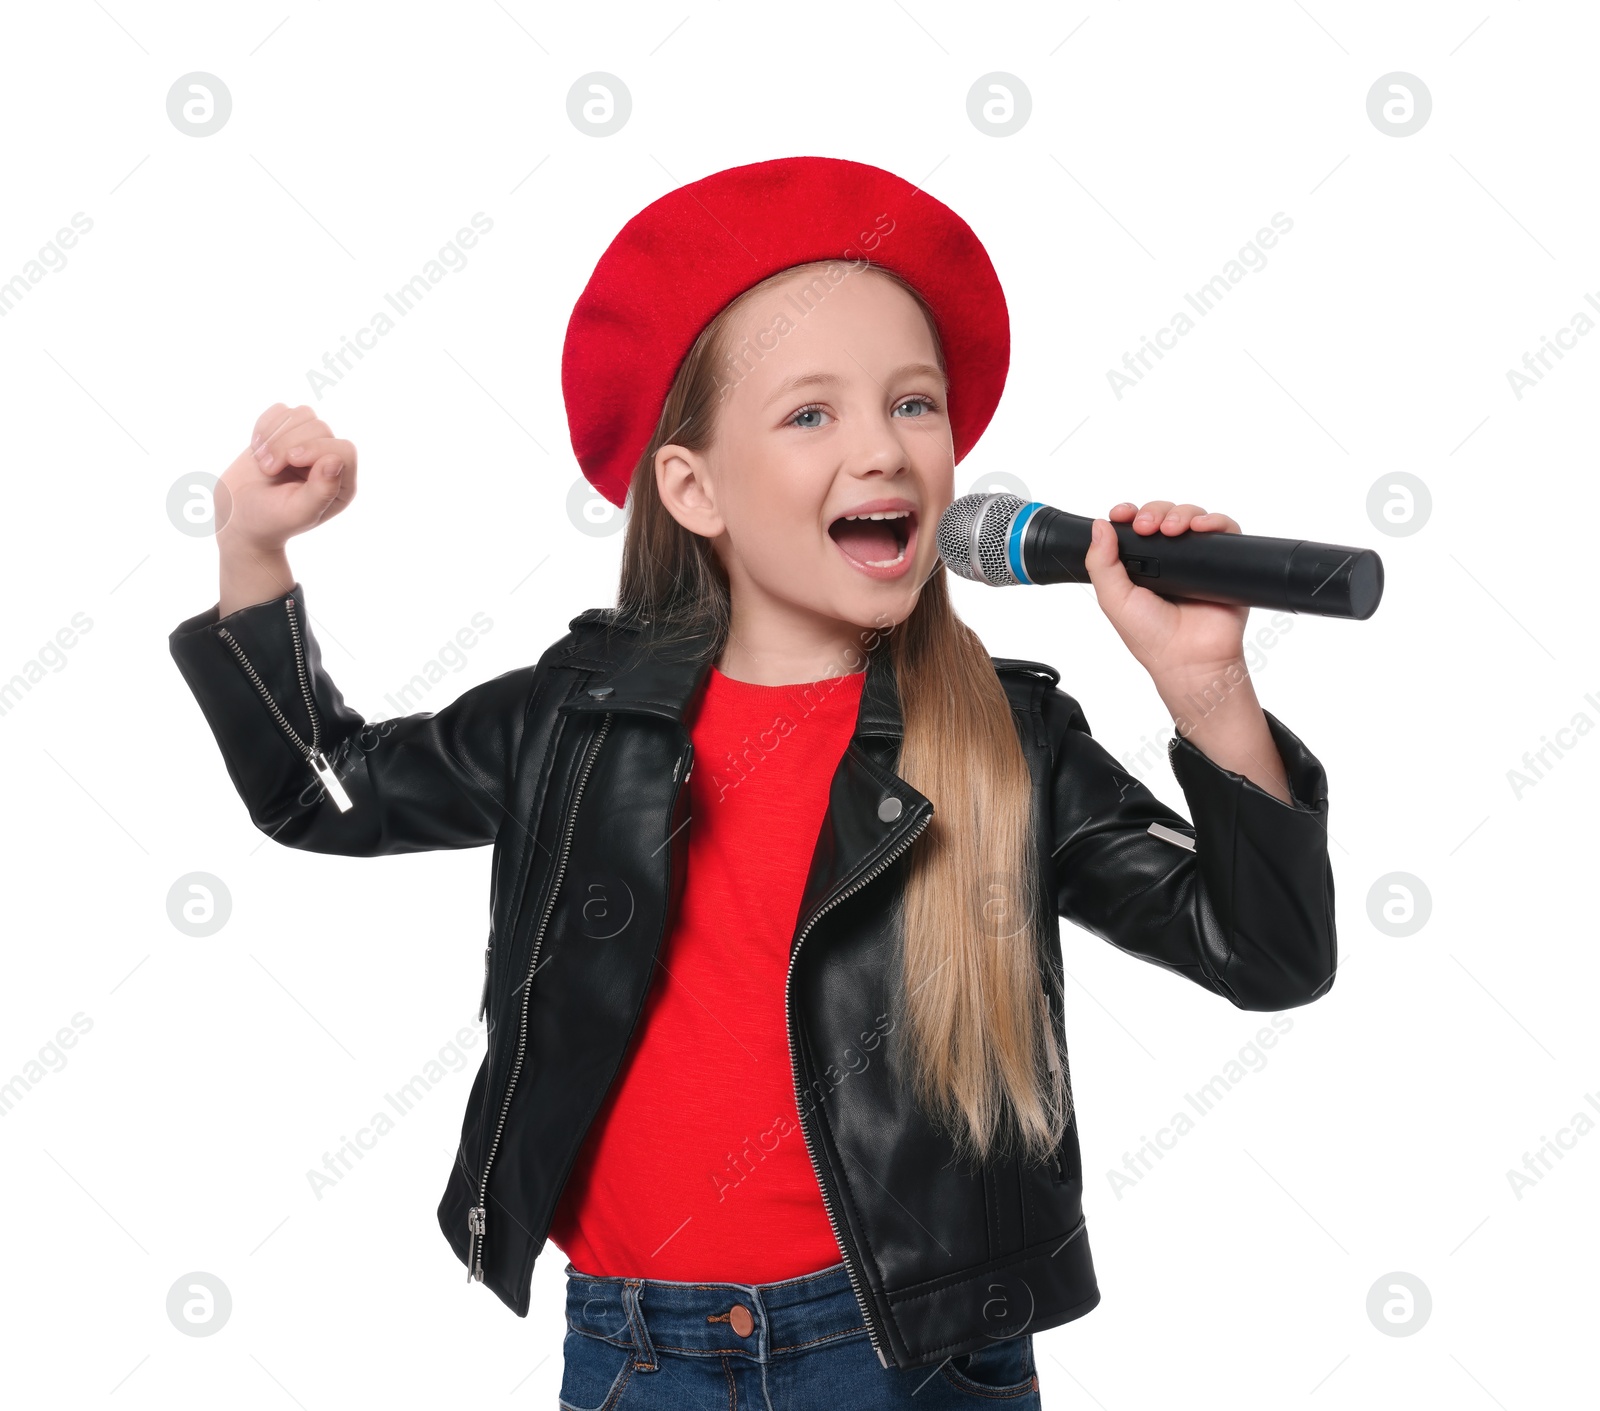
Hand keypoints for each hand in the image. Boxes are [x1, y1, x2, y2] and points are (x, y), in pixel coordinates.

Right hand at [216, 403, 358, 555]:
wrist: (238, 517)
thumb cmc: (271, 520)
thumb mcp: (298, 512)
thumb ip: (322, 491)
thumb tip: (336, 460)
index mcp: (341, 483)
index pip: (343, 449)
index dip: (317, 448)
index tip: (291, 460)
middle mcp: (327, 461)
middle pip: (320, 427)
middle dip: (287, 445)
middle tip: (267, 469)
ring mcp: (306, 445)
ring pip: (302, 414)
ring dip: (275, 435)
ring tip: (262, 461)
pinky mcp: (284, 434)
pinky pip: (281, 411)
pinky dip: (265, 425)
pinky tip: (257, 447)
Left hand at [1085, 499, 1291, 802]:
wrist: (1190, 659)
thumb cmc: (1152, 637)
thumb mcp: (1113, 600)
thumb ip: (1101, 563)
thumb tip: (1099, 526)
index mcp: (1140, 565)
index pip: (1135, 527)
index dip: (1129, 514)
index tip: (1122, 514)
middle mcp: (1169, 559)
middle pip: (1163, 515)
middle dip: (1153, 512)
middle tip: (1146, 527)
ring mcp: (1197, 559)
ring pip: (1192, 517)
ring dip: (1180, 514)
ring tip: (1172, 530)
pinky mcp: (1224, 562)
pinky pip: (1224, 530)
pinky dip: (1214, 522)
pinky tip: (1201, 529)